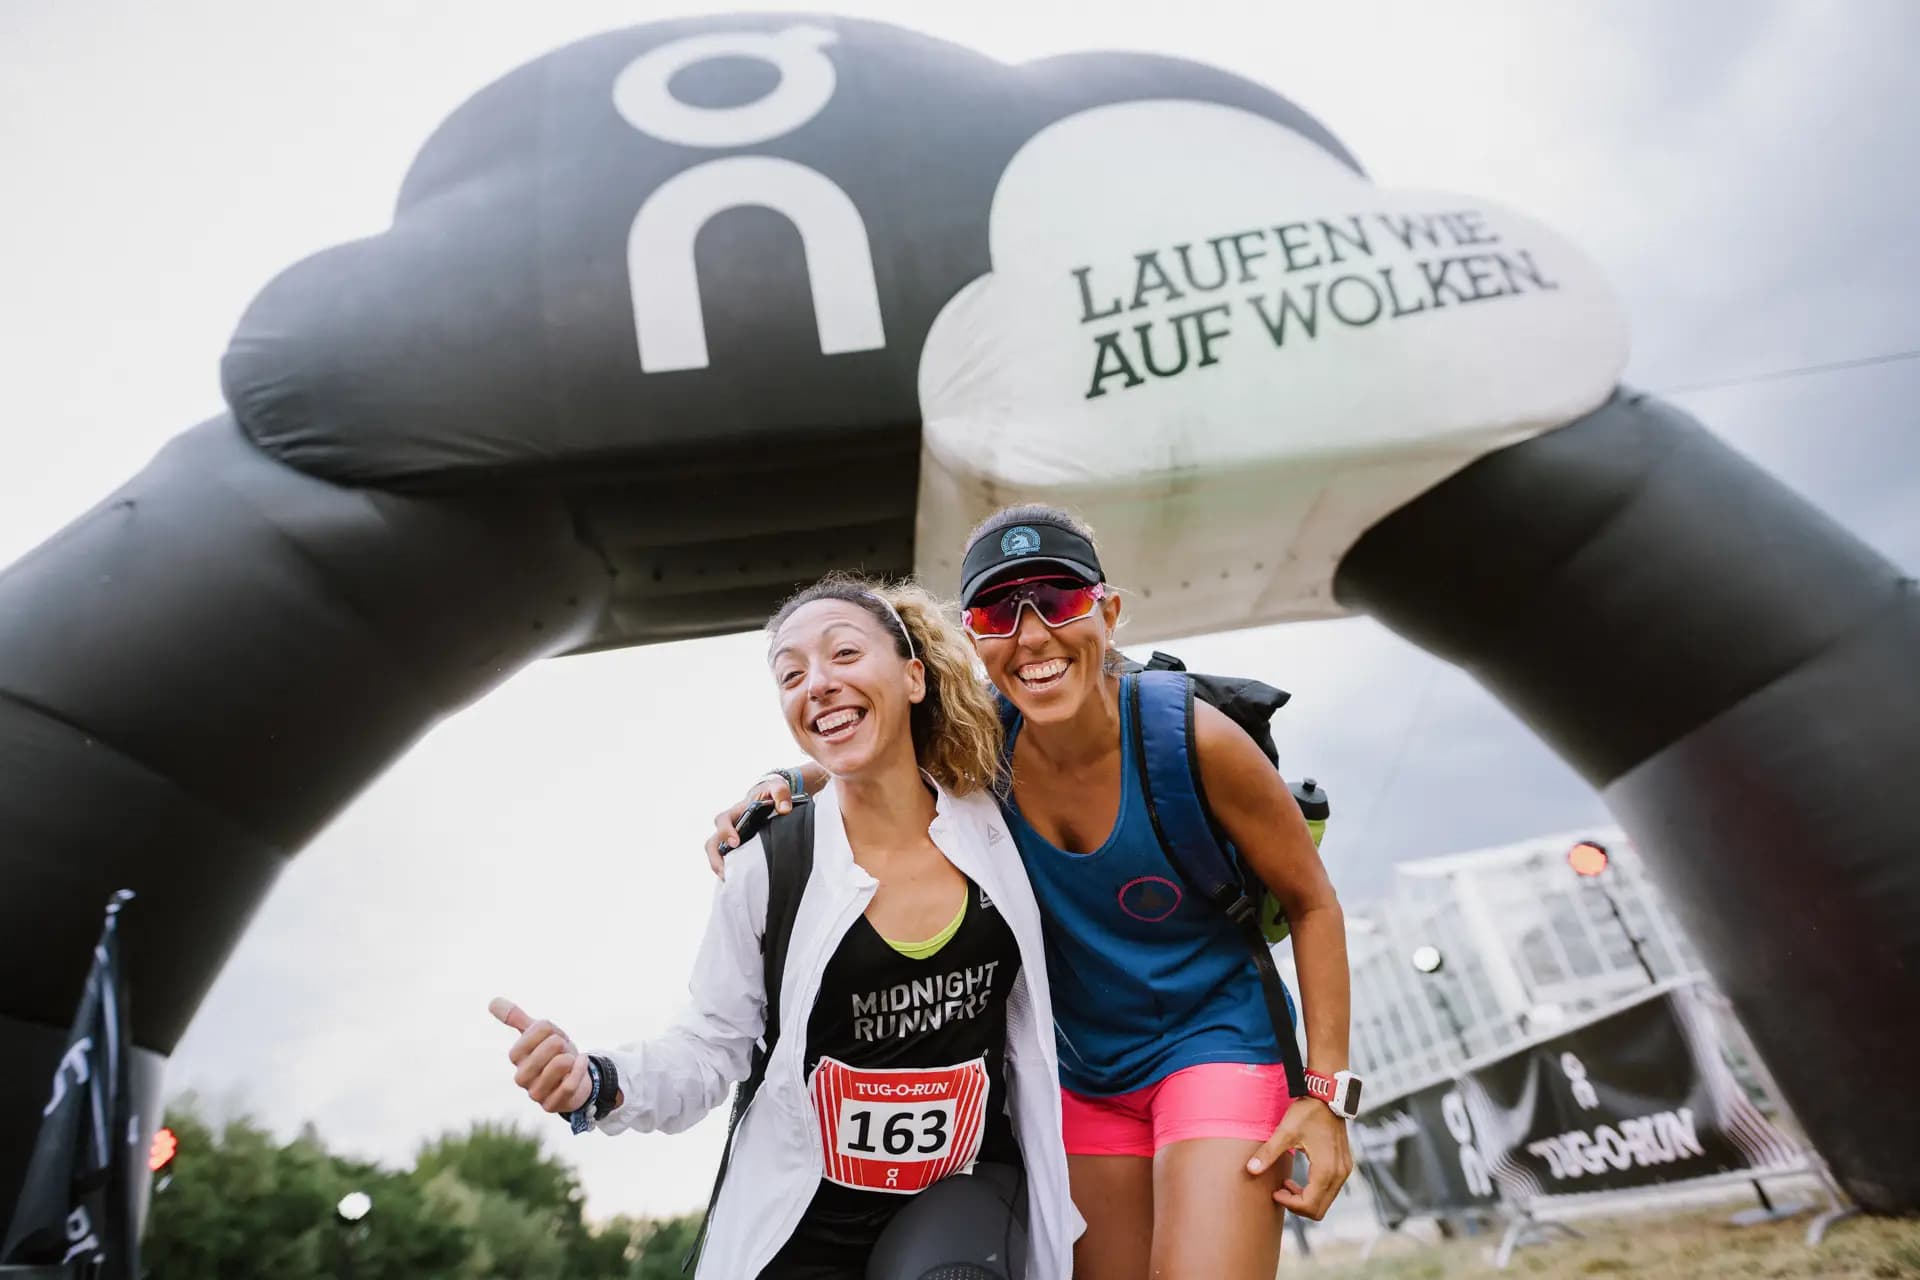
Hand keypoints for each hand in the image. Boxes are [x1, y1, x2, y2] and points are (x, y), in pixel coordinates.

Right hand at [489, 997, 592, 1114]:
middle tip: (562, 1051)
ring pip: (560, 1065)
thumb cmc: (554, 1052)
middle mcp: (521, 1077)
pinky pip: (569, 1084)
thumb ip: (516, 1018)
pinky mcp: (551, 1105)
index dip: (550, 1030)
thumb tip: (492, 1001)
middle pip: (549, 1047)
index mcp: (516, 1056)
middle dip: (562, 1044)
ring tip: (569, 1060)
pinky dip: (580, 1070)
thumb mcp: (538, 1033)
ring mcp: (535, 1093)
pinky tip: (580, 1063)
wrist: (574, 1076)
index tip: (552, 1037)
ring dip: (571, 1058)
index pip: (536, 1031)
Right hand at [704, 773, 795, 876]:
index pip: (723, 821)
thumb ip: (781, 794)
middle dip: (715, 858)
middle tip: (726, 872)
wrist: (769, 797)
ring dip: (719, 867)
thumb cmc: (771, 792)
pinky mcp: (736, 847)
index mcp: (736, 811)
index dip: (726, 832)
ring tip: (730, 881)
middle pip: (711, 842)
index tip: (735, 842)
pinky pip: (726, 859)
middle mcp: (729, 826)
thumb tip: (784, 810)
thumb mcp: (777, 787)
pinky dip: (728, 870)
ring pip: (715, 853)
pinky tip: (738, 881)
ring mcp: (730, 838)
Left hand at [1246, 1097, 1353, 1219]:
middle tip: (1279, 1191)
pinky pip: (1330, 1190)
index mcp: (1326, 1170)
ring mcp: (1344, 1171)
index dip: (1290, 1204)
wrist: (1328, 1096)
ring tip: (1287, 1184)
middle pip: (1319, 1209)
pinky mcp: (1344, 1166)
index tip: (1275, 1192)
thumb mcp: (1286, 1132)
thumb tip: (1250, 1170)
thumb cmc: (1308, 1113)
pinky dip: (1314, 1191)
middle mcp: (1339, 1174)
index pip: (1310, 1205)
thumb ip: (1268, 1153)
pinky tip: (1299, 1179)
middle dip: (1297, 1206)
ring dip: (1306, 1199)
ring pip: (1326, 1201)